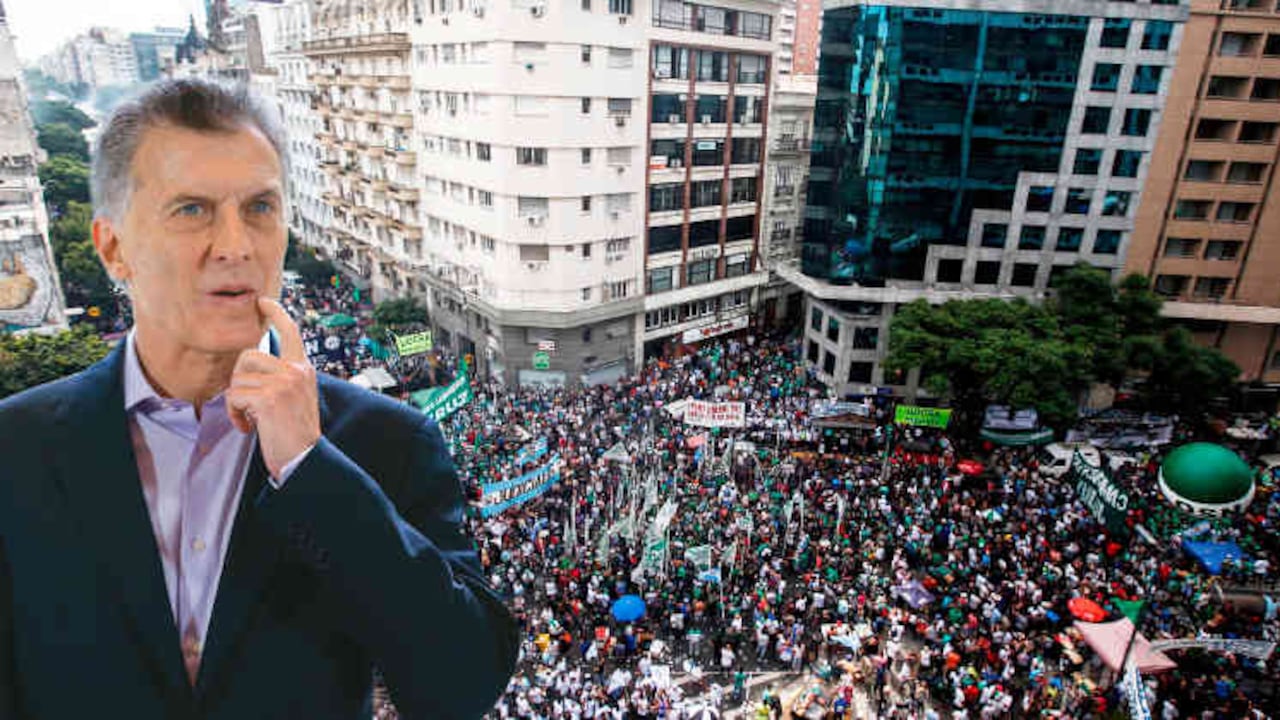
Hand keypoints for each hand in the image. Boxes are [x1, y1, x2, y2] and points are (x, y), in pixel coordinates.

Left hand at [227, 297, 320, 478]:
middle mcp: (296, 371)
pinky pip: (234, 396)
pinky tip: (247, 426)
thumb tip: (252, 367)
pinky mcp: (269, 399)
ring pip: (238, 377)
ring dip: (236, 401)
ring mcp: (284, 383)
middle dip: (239, 378)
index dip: (275, 313)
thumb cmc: (295, 433)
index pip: (290, 331)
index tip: (262, 302)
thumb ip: (282, 378)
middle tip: (246, 402)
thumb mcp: (296, 397)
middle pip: (249, 355)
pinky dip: (234, 414)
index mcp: (303, 369)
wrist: (304, 459)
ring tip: (249, 418)